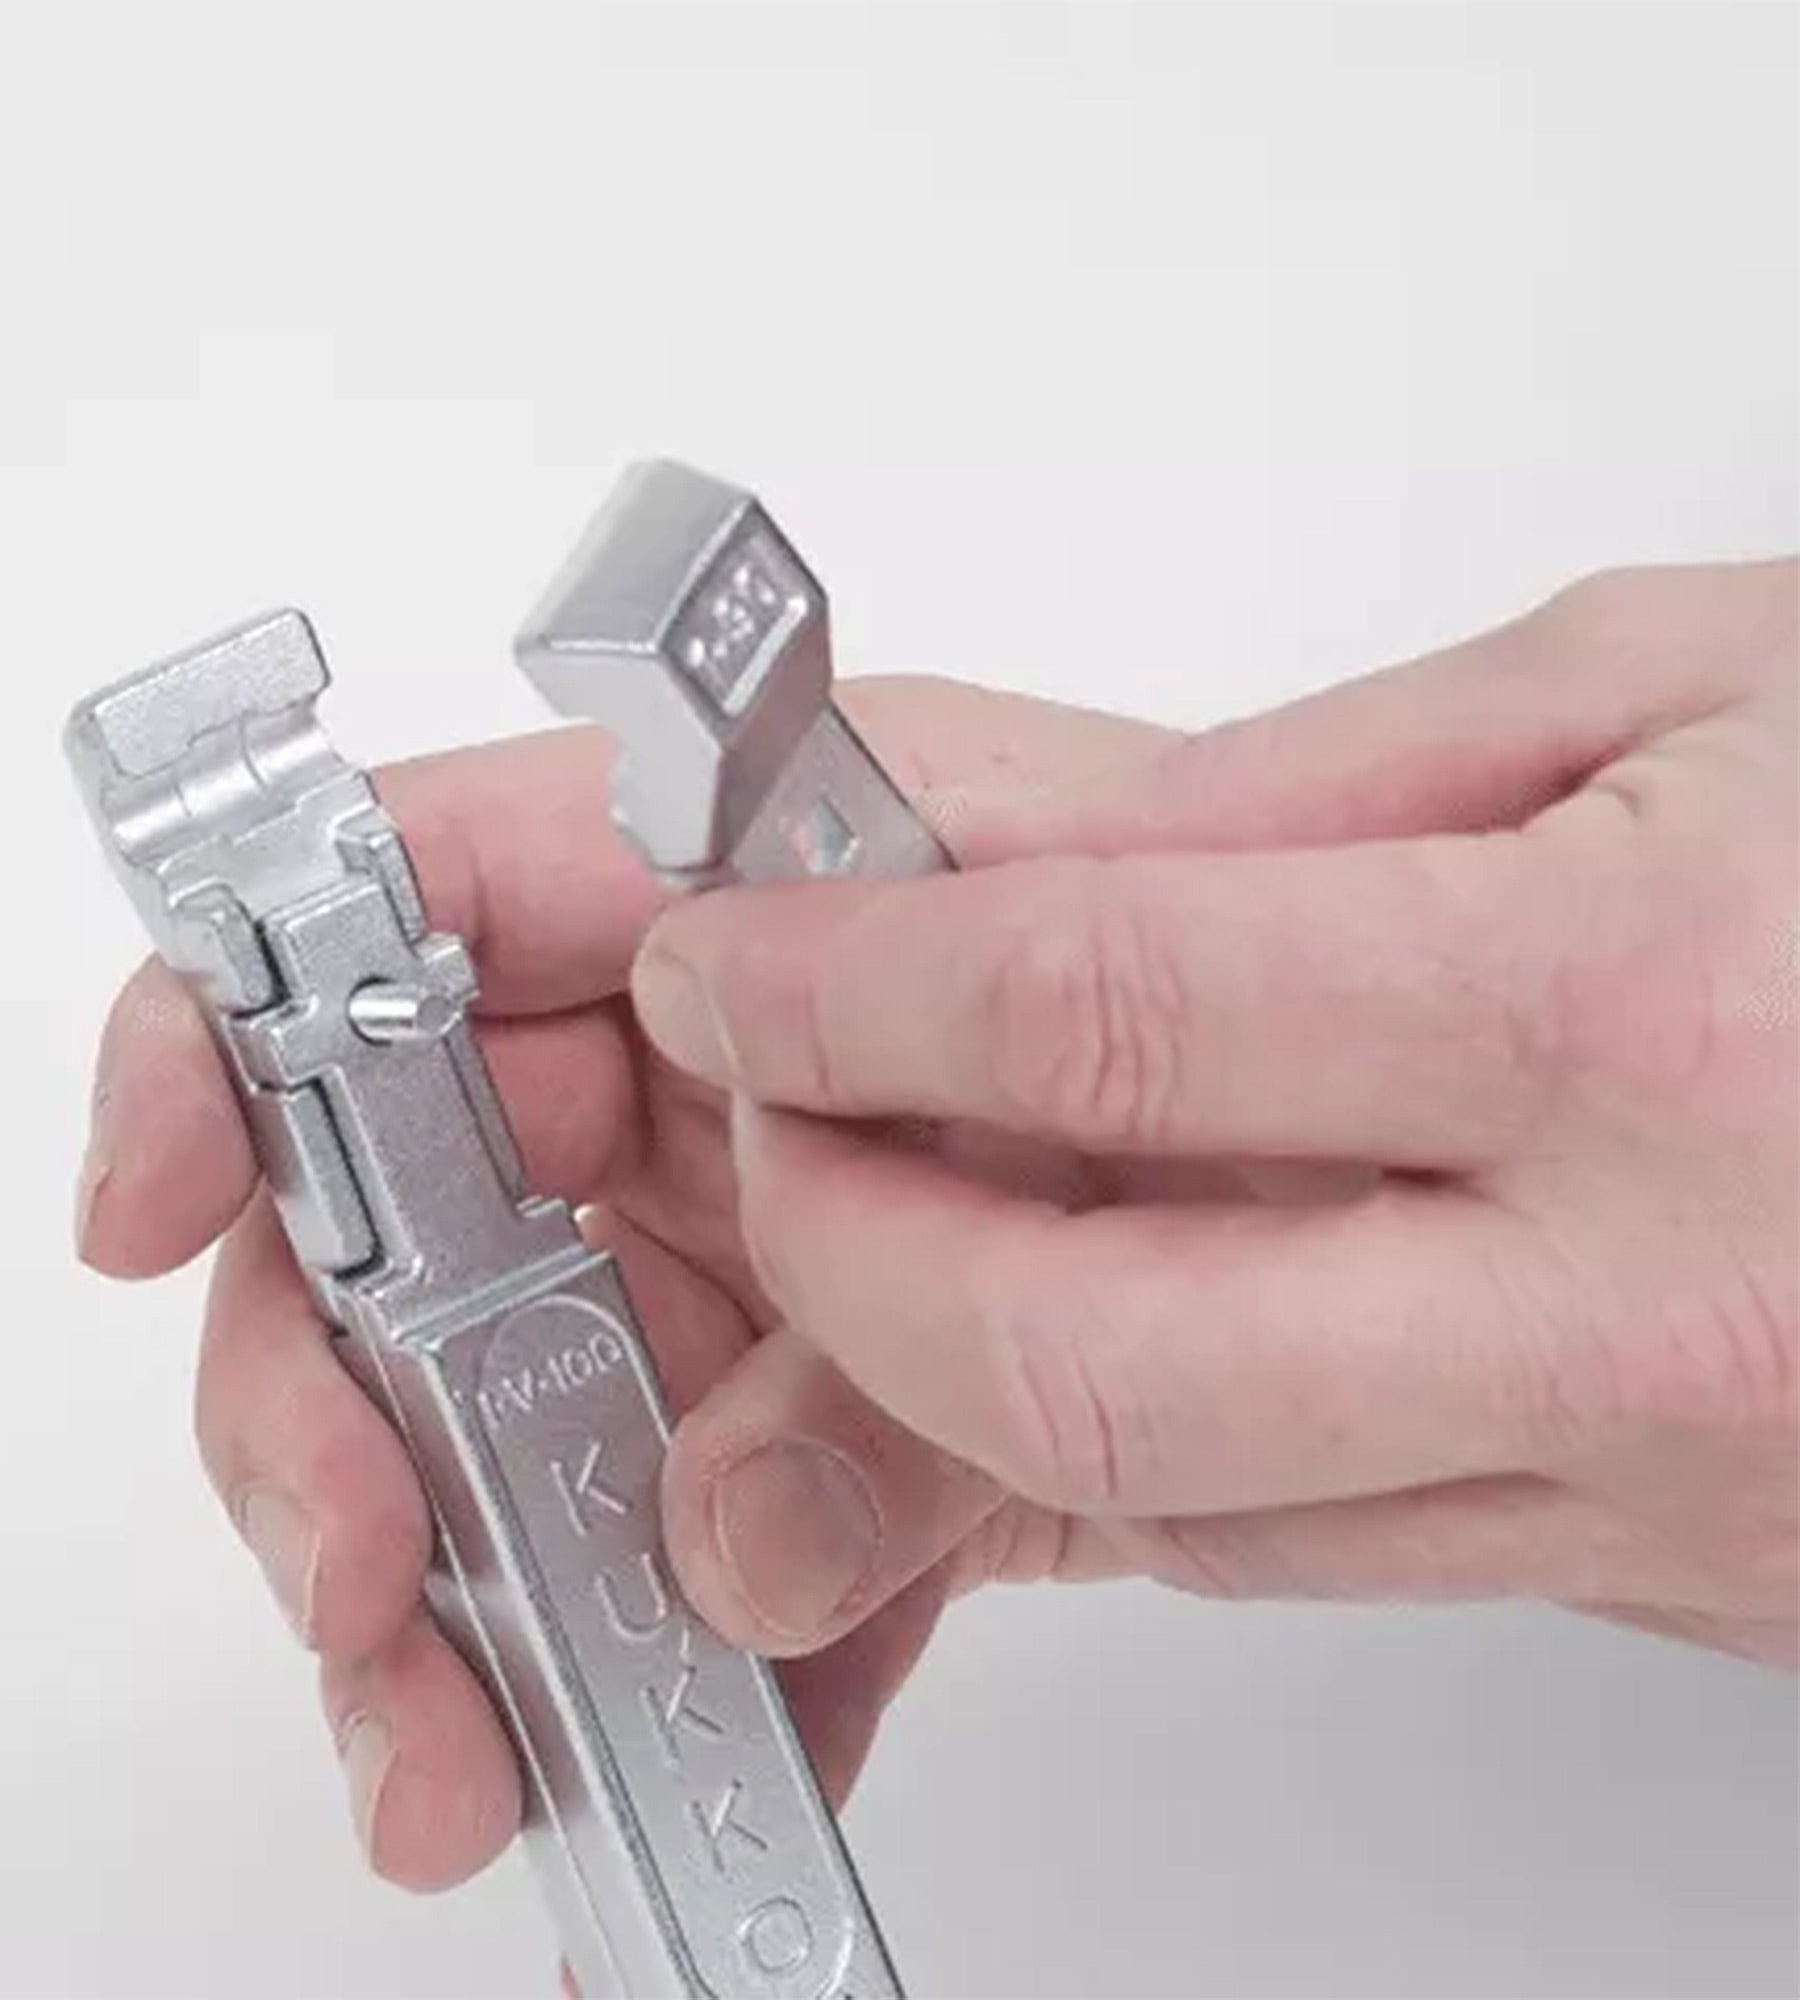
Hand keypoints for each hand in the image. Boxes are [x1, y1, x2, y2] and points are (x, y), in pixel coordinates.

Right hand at [74, 676, 1186, 1889]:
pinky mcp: (824, 1414)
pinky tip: (643, 1809)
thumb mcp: (1111, 1065)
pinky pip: (695, 1553)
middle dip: (331, 1408)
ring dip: (466, 1602)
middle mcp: (705, 1077)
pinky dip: (668, 1686)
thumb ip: (906, 1256)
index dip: (239, 1029)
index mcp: (738, 896)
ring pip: (511, 1417)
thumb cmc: (1273, 1007)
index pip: (407, 909)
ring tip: (462, 1762)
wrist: (1443, 1150)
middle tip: (359, 1577)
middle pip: (398, 1211)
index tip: (152, 1197)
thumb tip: (728, 1530)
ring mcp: (746, 1253)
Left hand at [634, 560, 1798, 1673]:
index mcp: (1638, 1024)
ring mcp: (1654, 1496)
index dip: (845, 989)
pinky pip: (1297, 1543)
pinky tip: (1099, 1294)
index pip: (1099, 1022)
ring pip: (1162, 1495)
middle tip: (763, 1118)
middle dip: (834, 1246)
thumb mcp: (1661, 695)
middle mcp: (1640, 1314)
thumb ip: (1287, 793)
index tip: (732, 959)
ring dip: (950, 1353)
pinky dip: (1131, 1434)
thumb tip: (986, 839)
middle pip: (1074, 1361)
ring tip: (888, 1189)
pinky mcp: (1659, 1586)